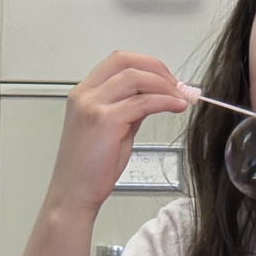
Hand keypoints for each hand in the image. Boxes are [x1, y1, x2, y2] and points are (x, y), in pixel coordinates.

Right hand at [46, 51, 189, 216]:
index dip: (147, 64)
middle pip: (126, 61)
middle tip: (178, 85)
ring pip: (135, 78)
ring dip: (164, 85)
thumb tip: (153, 97)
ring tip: (181, 98)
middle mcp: (85, 94)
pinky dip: (164, 101)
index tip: (167, 78)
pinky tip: (176, 106)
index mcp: (84, 93)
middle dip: (157, 68)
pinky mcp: (105, 121)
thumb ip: (129, 110)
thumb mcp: (112, 131)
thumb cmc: (90, 170)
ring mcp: (93, 106)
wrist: (74, 194)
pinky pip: (142, 102)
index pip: (118, 61)